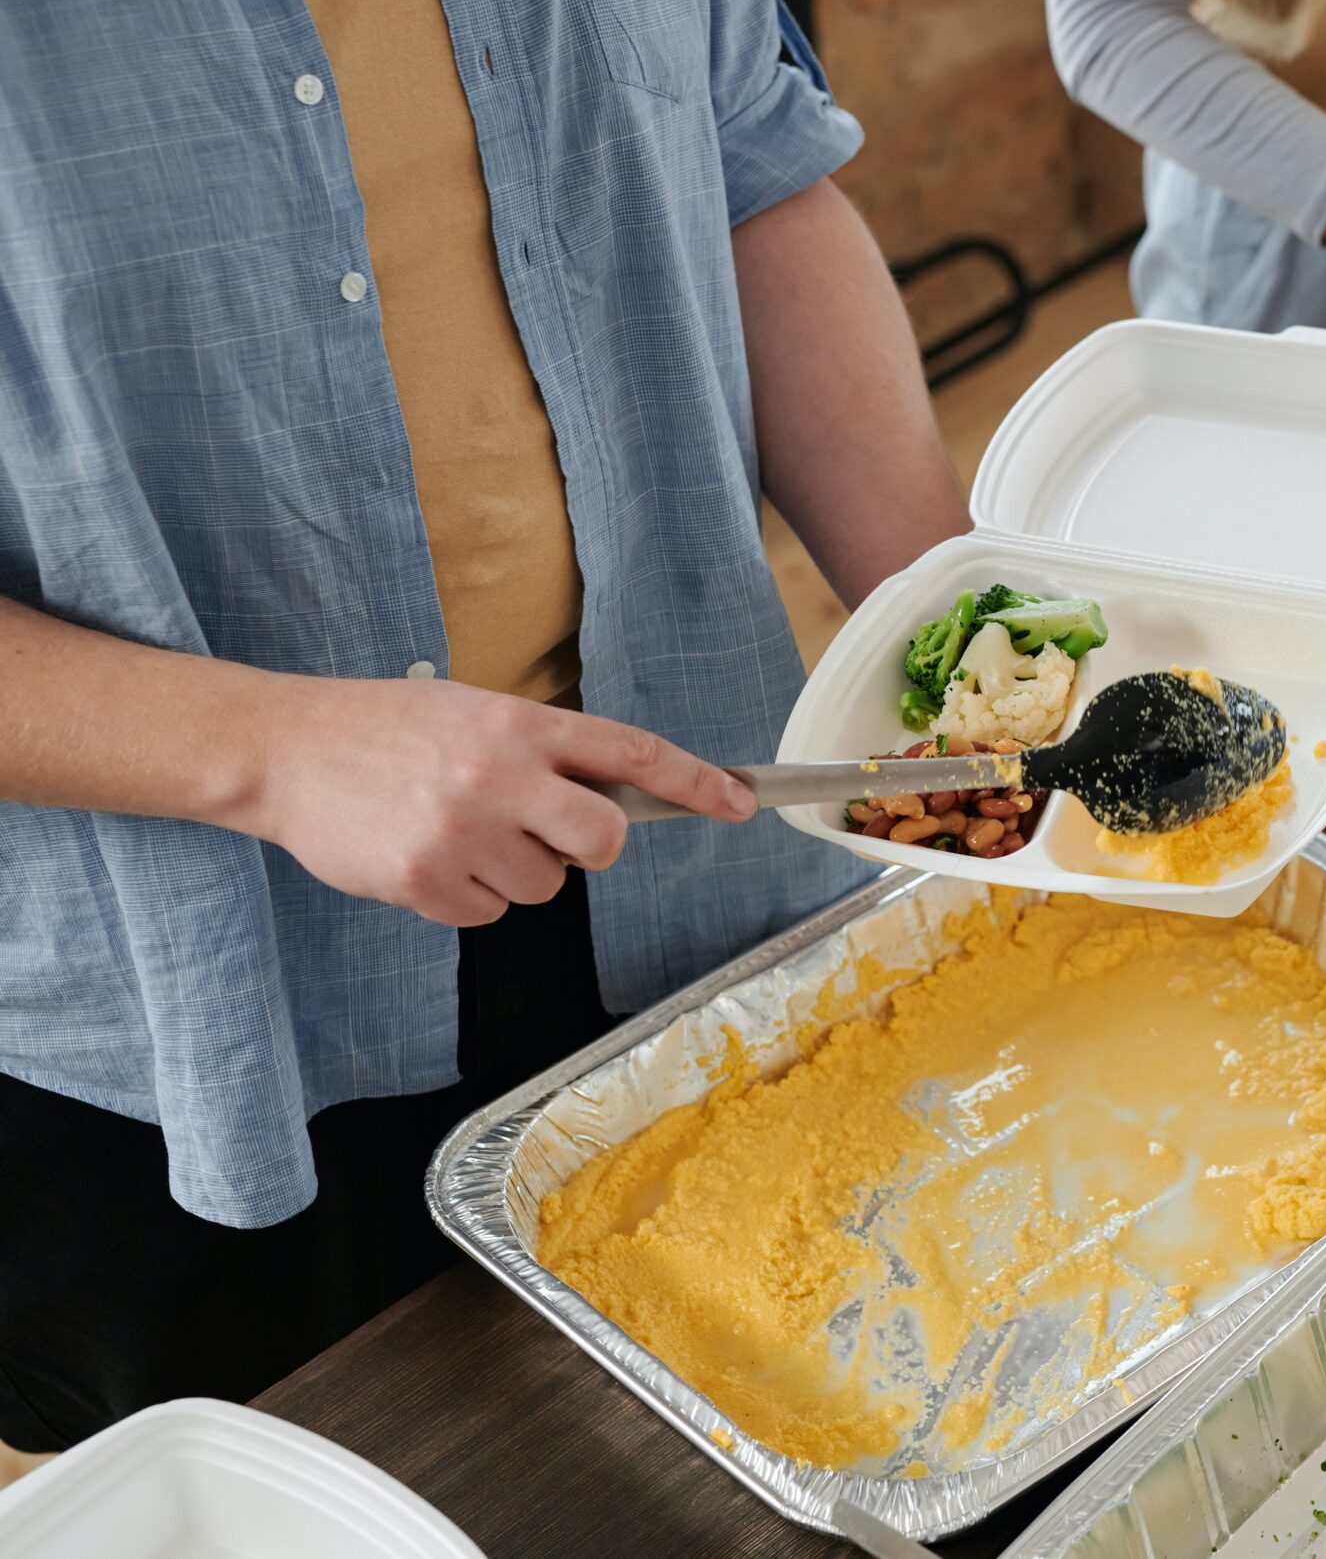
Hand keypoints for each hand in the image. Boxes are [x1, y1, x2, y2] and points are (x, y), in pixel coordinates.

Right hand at [236, 677, 754, 926]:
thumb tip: (622, 796)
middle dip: (592, 848)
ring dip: (514, 870)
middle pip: (606, 840)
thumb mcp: (475, 713)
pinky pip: (488, 913)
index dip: (696, 781)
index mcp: (519, 723)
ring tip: (456, 829)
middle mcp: (499, 774)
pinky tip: (425, 856)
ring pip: (545, 886)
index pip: (633, 753)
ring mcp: (462, 830)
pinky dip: (466, 895)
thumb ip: (545, 750)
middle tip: (550, 834)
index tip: (741, 802)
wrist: (284, 749)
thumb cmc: (389, 729)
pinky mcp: (425, 880)